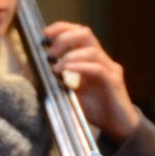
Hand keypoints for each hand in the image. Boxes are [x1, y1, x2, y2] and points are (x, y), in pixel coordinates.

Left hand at [43, 21, 139, 137]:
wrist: (117, 127)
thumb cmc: (96, 109)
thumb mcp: (72, 93)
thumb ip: (60, 82)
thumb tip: (37, 75)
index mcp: (92, 59)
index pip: (79, 33)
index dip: (62, 28)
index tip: (45, 33)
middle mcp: (102, 60)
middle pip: (85, 33)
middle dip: (64, 37)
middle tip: (49, 51)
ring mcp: (110, 69)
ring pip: (91, 50)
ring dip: (70, 55)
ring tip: (56, 66)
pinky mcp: (114, 81)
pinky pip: (97, 68)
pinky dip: (80, 67)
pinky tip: (68, 71)